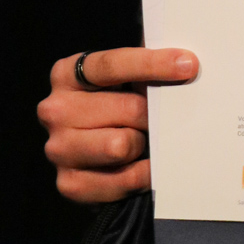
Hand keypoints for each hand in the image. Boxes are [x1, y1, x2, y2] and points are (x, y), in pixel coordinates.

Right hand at [37, 48, 198, 203]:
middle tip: (158, 119)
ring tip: (142, 142)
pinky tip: (141, 165)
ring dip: (142, 145)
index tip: (188, 64)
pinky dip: (142, 174)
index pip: (112, 65)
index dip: (153, 64)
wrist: (97, 156)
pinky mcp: (69, 184)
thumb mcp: (125, 78)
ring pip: (122, 145)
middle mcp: (55, 110)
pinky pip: (124, 179)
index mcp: (67, 74)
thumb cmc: (117, 106)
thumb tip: (184, 59)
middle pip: (128, 108)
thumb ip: (146, 65)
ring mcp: (58, 148)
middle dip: (153, 115)